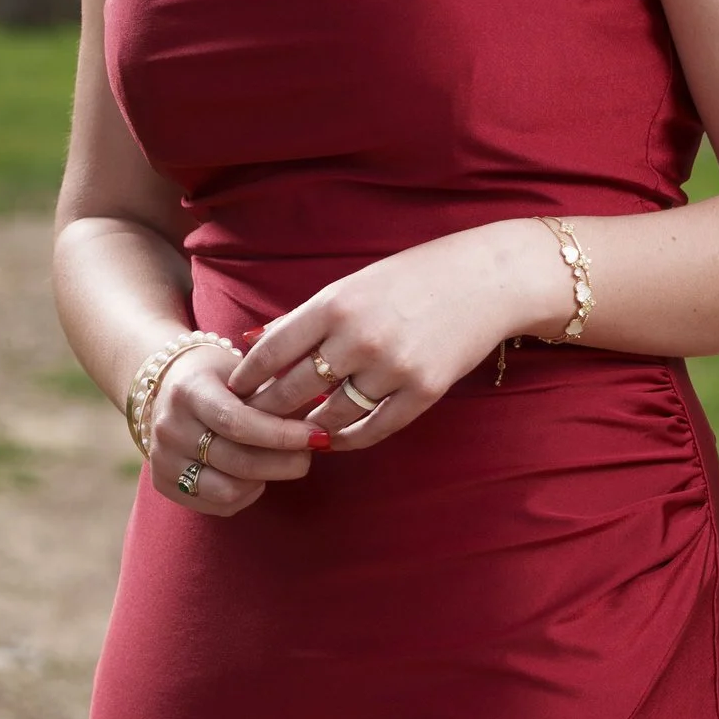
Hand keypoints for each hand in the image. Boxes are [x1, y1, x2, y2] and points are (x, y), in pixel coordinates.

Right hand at [148, 341, 323, 515]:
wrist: (163, 383)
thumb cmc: (216, 375)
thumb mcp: (242, 370)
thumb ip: (275, 395)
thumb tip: (321, 420)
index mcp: (188, 391)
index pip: (238, 422)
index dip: (282, 434)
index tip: (317, 435)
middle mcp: (169, 427)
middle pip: (237, 461)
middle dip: (284, 462)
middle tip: (310, 454)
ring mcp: (162, 458)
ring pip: (228, 490)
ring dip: (266, 480)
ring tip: (281, 463)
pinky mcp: (162, 483)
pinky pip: (217, 504)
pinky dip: (246, 494)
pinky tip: (256, 476)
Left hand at [232, 221, 569, 449]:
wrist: (486, 280)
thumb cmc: (413, 279)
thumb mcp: (354, 285)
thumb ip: (305, 316)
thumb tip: (254, 342)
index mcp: (336, 303)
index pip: (273, 350)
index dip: (247, 378)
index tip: (231, 393)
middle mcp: (359, 336)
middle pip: (294, 390)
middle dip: (266, 411)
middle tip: (248, 426)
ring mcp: (392, 367)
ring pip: (330, 417)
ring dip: (307, 430)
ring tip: (290, 435)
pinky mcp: (422, 392)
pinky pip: (372, 430)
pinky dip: (346, 440)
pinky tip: (333, 440)